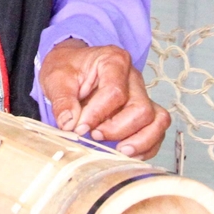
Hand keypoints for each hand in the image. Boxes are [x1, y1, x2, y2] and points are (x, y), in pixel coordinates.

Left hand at [39, 39, 169, 158]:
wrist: (71, 68)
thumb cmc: (67, 69)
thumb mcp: (56, 79)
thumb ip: (63, 101)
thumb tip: (69, 124)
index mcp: (113, 60)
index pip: (115, 92)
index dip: (97, 114)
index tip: (80, 127)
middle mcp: (133, 77)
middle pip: (141, 109)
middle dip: (118, 130)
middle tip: (94, 136)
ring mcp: (142, 94)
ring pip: (157, 120)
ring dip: (139, 141)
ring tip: (118, 151)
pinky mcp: (144, 110)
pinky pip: (158, 130)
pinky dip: (147, 146)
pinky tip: (127, 153)